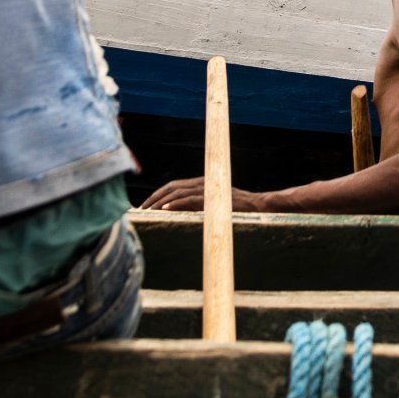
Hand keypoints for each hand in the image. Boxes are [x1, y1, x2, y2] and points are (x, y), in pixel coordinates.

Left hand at [140, 177, 265, 210]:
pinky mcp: (212, 199)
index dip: (159, 193)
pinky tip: (165, 209)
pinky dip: (176, 204)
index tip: (146, 205)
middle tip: (141, 209)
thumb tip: (182, 214)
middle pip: (172, 187)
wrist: (257, 206)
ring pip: (178, 192)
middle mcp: (202, 183)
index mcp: (202, 183)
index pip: (174, 185)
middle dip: (154, 197)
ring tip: (148, 210)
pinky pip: (190, 200)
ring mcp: (207, 190)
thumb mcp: (214, 204)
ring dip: (161, 201)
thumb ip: (200, 205)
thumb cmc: (237, 208)